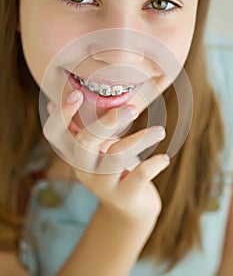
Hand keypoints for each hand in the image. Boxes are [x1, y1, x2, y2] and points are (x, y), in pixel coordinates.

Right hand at [44, 90, 169, 229]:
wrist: (128, 208)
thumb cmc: (113, 168)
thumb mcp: (98, 146)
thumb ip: (88, 124)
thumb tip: (61, 98)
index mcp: (74, 152)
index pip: (54, 133)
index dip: (61, 114)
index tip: (77, 93)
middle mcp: (83, 168)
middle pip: (84, 142)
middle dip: (107, 123)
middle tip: (132, 109)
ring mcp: (102, 184)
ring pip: (116, 157)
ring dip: (140, 139)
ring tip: (160, 131)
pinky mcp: (123, 196)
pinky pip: (138, 177)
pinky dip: (153, 164)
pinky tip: (164, 158)